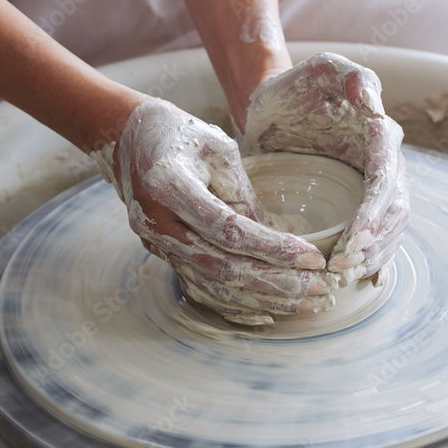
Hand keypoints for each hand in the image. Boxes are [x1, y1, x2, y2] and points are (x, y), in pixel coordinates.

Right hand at [91, 99, 334, 324]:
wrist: (126, 137)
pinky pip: (199, 288)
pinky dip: (233, 305)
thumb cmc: (179, 133)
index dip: (272, 249)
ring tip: (306, 303)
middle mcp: (158, 223)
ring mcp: (156, 244)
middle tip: (321, 289)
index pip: (228, 230)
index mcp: (170, 187)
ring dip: (262, 300)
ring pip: (212, 285)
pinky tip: (267, 314)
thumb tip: (274, 238)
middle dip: (276, 283)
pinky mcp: (162, 254)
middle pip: (222, 267)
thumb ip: (242, 193)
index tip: (312, 258)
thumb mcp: (217, 147)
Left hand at [240, 53, 409, 283]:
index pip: (387, 181)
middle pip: (395, 214)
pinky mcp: (358, 203)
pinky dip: (371, 260)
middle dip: (374, 245)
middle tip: (340, 267)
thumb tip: (371, 98)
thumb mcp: (319, 70)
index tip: (354, 240)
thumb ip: (348, 74)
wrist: (273, 107)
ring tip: (341, 275)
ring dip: (371, 257)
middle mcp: (386, 164)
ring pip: (390, 231)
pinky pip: (376, 237)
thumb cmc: (294, 87)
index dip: (375, 214)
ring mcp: (374, 186)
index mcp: (381, 136)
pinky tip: (357, 279)